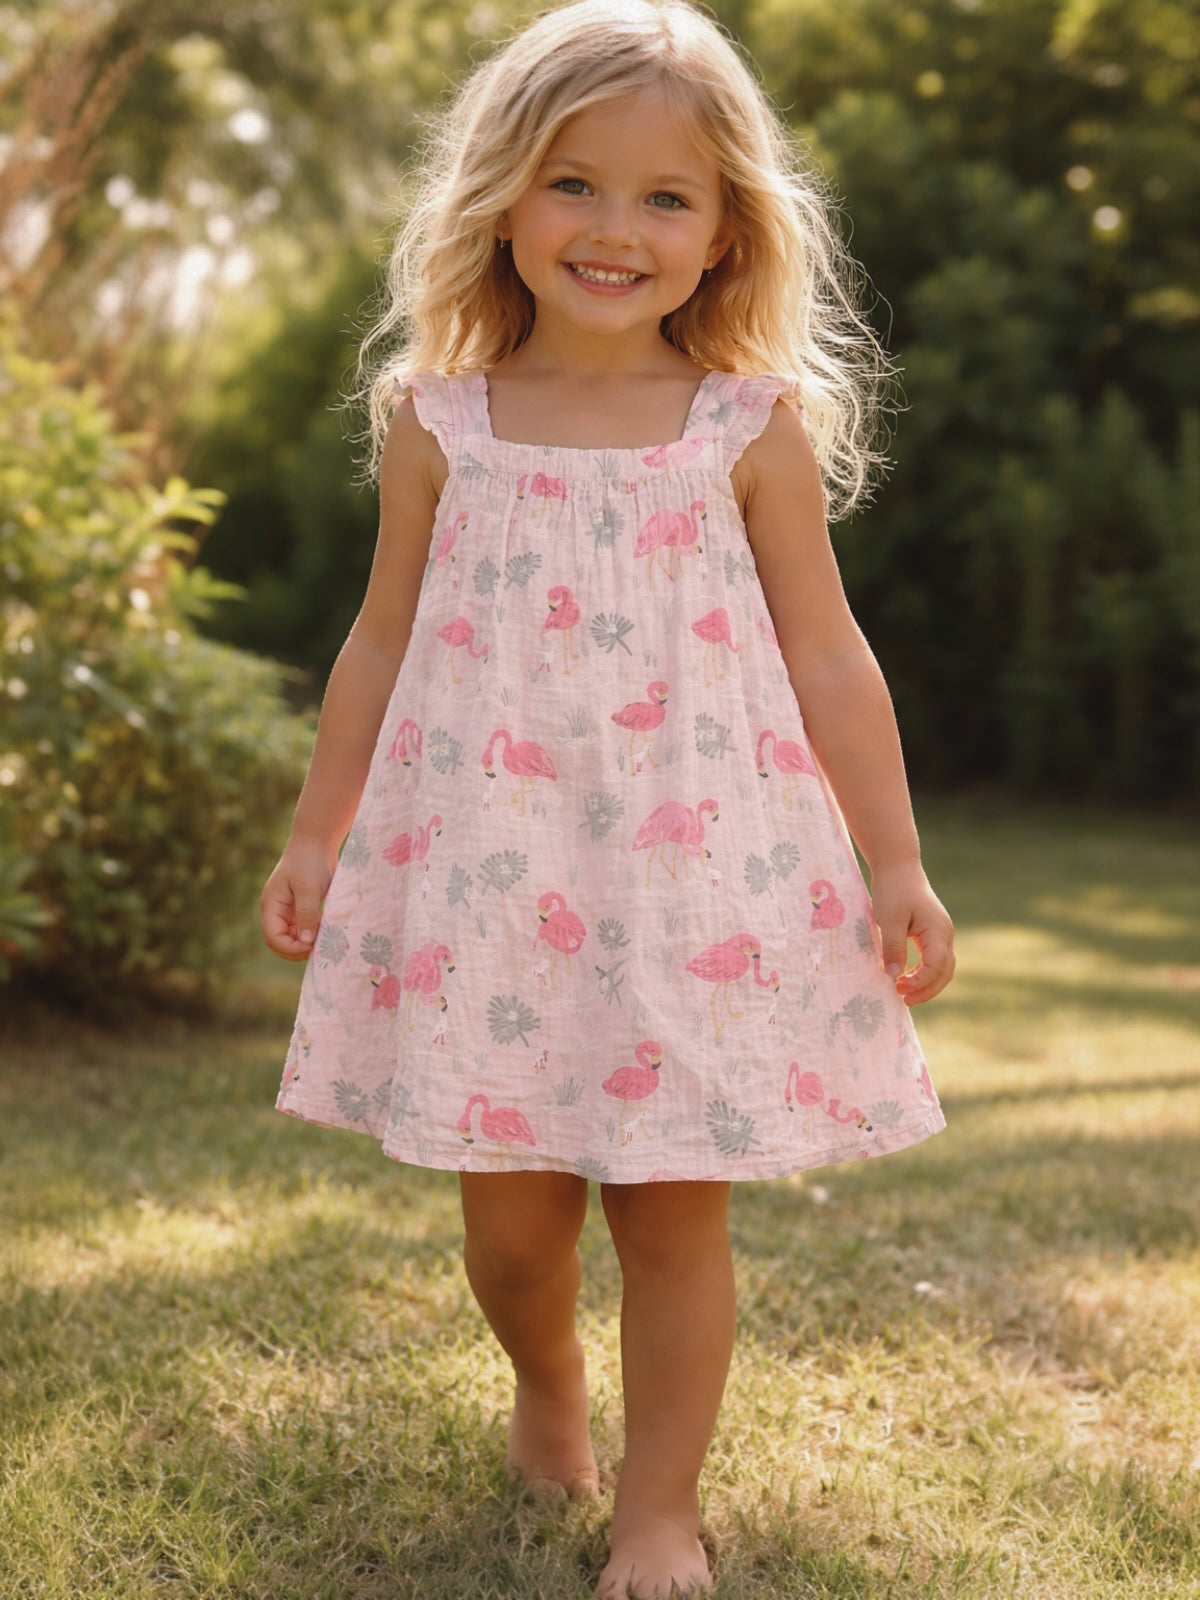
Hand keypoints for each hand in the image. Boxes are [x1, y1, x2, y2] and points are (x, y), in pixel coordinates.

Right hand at [260, 837, 336, 961]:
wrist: (316, 842)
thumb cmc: (309, 862)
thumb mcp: (308, 889)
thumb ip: (306, 915)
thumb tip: (306, 941)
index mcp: (271, 905)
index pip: (273, 937)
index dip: (290, 947)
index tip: (311, 946)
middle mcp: (276, 910)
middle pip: (280, 940)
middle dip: (297, 949)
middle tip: (319, 950)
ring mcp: (287, 910)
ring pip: (292, 936)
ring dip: (305, 943)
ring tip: (324, 943)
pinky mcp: (300, 907)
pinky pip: (302, 928)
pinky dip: (311, 934)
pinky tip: (325, 933)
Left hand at [869, 860, 954, 1005]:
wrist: (898, 867)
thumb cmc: (893, 890)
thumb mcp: (889, 919)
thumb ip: (893, 947)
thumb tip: (895, 975)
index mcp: (938, 931)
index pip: (936, 967)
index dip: (919, 982)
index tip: (898, 988)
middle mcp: (945, 934)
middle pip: (945, 972)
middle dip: (926, 990)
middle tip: (903, 1000)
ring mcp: (941, 933)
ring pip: (942, 967)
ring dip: (927, 984)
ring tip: (904, 994)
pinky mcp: (933, 932)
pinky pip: (934, 959)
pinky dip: (924, 973)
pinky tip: (907, 977)